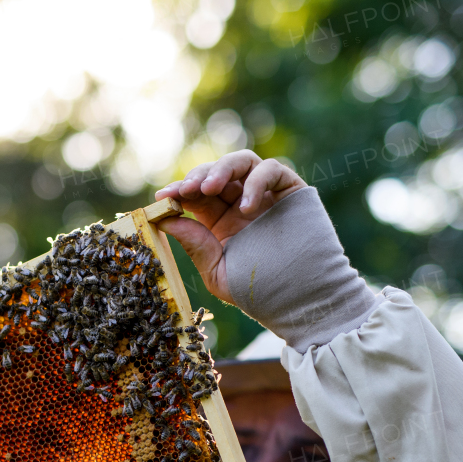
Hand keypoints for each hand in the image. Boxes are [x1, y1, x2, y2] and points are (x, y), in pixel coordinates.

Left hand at [154, 151, 305, 302]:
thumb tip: (165, 219)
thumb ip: (194, 245)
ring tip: (210, 188)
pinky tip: (246, 207)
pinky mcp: (290, 189)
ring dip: (221, 169)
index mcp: (219, 220)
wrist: (300, 299)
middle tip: (186, 190)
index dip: (178, 191)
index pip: (195, 194)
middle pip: (215, 173)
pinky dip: (256, 181)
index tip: (162, 198)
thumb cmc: (258, 290)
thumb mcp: (216, 271)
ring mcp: (265, 194)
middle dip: (197, 177)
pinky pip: (272, 170)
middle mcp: (240, 202)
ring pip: (241, 162)